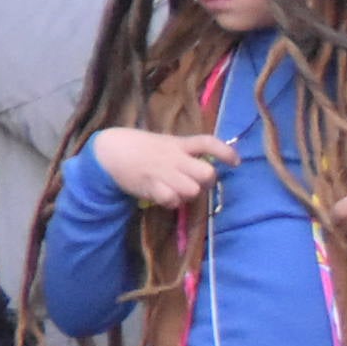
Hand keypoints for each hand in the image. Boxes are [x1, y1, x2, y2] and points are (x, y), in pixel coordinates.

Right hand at [90, 128, 236, 207]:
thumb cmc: (142, 148)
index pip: (207, 142)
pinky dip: (172, 202)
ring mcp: (163, 172)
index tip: (236, 162)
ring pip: (192, 190)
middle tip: (196, 182)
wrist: (110, 151)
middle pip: (207, 173)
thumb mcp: (166, 143)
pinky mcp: (151, 186)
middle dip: (206, 181)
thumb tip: (207, 166)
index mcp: (179, 144)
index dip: (225, 151)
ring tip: (177, 190)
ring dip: (188, 194)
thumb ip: (186, 152)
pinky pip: (172, 200)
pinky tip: (164, 197)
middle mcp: (174, 157)